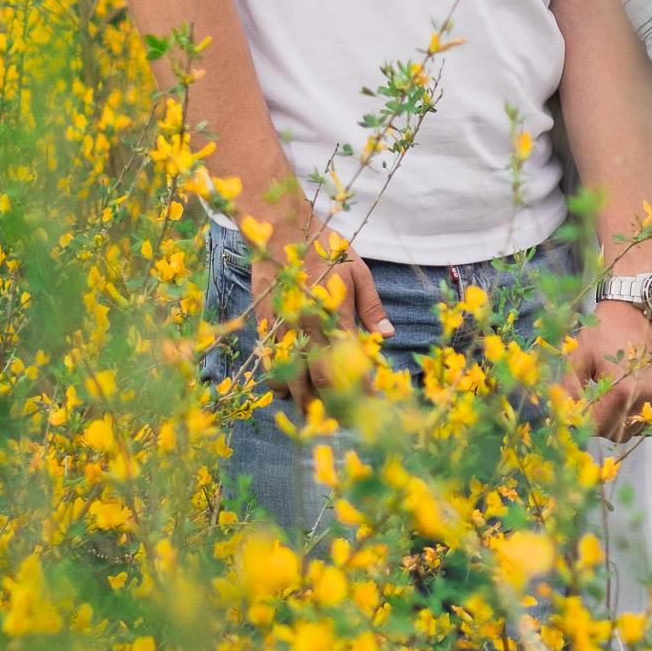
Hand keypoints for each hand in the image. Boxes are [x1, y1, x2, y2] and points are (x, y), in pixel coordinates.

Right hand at [251, 220, 394, 413]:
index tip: (374, 407)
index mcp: (335, 314)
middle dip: (333, 404)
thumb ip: (371, 307)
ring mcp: (283, 327)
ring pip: (291, 375)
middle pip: (320, 378)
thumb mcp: (358, 270)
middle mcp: (308, 326)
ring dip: (302, 399)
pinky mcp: (265, 323)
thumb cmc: (325, 247)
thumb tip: (387, 337)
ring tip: (313, 414)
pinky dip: (276, 380)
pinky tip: (284, 392)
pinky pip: (270, 361)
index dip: (363, 389)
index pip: (352, 363)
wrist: (278, 229)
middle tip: (344, 421)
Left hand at [570, 300, 651, 439]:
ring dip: (623, 422)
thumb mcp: (578, 357)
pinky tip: (634, 400)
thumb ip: (569, 392)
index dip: (584, 420)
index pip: (599, 427)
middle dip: (602, 423)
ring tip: (615, 399)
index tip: (580, 407)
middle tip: (596, 403)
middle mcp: (647, 396)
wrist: (638, 306)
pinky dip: (643, 417)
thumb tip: (567, 418)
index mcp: (622, 390)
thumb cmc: (605, 330)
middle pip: (618, 434)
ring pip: (638, 429)